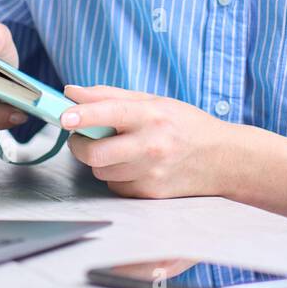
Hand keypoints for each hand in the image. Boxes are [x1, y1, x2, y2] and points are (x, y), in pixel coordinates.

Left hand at [60, 84, 229, 197]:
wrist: (222, 159)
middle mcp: (151, 145)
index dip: (83, 115)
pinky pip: (115, 187)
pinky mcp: (150, 194)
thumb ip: (109, 96)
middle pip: (96, 153)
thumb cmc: (186, 125)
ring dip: (100, 160)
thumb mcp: (153, 101)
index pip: (110, 113)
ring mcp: (151, 173)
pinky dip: (115, 176)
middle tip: (80, 136)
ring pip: (101, 172)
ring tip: (118, 149)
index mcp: (152, 116)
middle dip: (80, 145)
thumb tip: (72, 93)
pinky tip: (132, 165)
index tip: (64, 116)